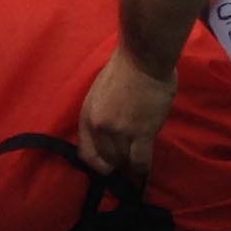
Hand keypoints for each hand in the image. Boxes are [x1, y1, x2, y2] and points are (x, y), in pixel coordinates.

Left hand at [77, 47, 176, 179]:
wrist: (143, 58)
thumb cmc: (124, 69)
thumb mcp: (100, 94)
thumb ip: (102, 115)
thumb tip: (112, 134)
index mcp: (87, 116)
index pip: (85, 153)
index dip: (97, 165)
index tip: (108, 168)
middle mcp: (100, 127)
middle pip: (108, 159)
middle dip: (118, 163)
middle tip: (129, 162)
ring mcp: (120, 131)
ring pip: (125, 162)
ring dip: (131, 166)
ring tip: (139, 166)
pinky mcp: (141, 133)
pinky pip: (141, 161)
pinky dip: (143, 169)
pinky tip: (145, 172)